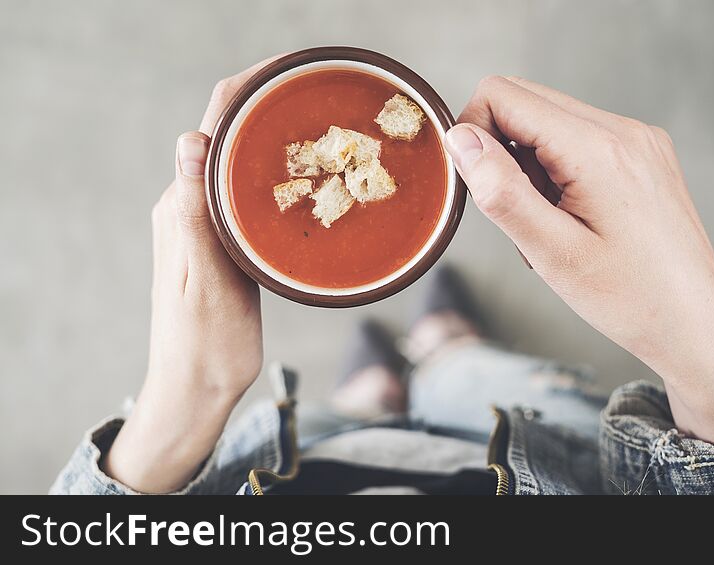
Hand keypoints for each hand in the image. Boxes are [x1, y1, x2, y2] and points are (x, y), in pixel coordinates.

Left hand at [103, 56, 281, 492]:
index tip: (286, 72)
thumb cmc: (201, 342)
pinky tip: (316, 183)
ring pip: (245, 167)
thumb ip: (193, 211)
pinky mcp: (235, 247)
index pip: (209, 128)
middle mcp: (193, 207)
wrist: (200, 387)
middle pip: (230, 139)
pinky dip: (285, 180)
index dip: (245, 90)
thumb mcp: (201, 276)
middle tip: (320, 95)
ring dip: (278, 141)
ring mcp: (215, 226)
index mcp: (181, 206)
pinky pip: (257, 199)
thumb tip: (191, 138)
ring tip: (326, 129)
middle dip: (269, 107)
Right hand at [447, 76, 713, 443]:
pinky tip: (573, 219)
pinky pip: (579, 140)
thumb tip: (460, 139)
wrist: (695, 326)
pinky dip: (558, 171)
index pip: (502, 95)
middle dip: (500, 150)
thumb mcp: (552, 253)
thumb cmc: (629, 299)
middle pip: (525, 100)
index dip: (471, 133)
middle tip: (517, 213)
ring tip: (551, 225)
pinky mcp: (645, 155)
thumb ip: (501, 191)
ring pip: (550, 121)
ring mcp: (639, 140)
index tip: (477, 187)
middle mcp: (623, 130)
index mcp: (598, 148)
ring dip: (529, 166)